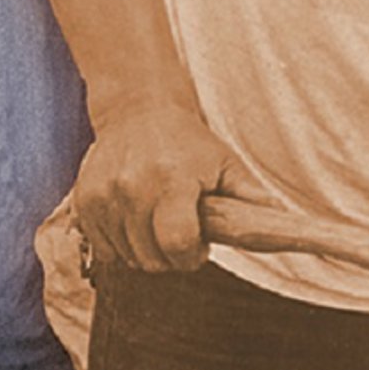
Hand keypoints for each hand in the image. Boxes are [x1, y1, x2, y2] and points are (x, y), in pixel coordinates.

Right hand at [71, 103, 268, 271]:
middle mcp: (132, 188)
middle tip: (182, 233)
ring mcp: (104, 196)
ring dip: (147, 252)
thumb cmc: (190, 143)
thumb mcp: (226, 163)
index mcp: (172, 180)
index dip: (191, 255)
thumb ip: (251, 197)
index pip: (178, 243)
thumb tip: (285, 223)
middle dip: (171, 256)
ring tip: (160, 223)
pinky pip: (103, 249)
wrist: (138, 111)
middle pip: (152, 258)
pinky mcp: (83, 201)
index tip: (198, 246)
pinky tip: (137, 223)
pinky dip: (121, 246)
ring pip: (127, 258)